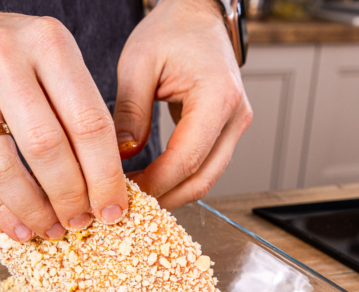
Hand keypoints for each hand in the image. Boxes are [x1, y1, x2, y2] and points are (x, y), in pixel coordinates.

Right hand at [0, 5, 127, 240]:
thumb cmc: (10, 53)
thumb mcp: (53, 59)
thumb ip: (78, 110)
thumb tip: (105, 185)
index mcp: (48, 42)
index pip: (88, 122)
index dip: (105, 175)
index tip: (113, 209)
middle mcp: (3, 57)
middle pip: (46, 147)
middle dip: (70, 196)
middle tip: (81, 222)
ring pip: (4, 167)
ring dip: (33, 209)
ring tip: (51, 228)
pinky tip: (19, 227)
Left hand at [113, 0, 252, 208]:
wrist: (198, 15)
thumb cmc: (171, 30)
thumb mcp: (138, 63)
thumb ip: (130, 110)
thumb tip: (123, 155)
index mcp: (218, 97)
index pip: (187, 158)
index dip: (156, 183)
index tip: (125, 193)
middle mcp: (236, 116)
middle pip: (203, 179)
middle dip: (165, 197)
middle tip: (128, 205)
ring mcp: (236, 126)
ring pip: (206, 178)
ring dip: (172, 192)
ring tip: (136, 196)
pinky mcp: (227, 130)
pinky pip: (205, 166)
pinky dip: (179, 179)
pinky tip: (151, 181)